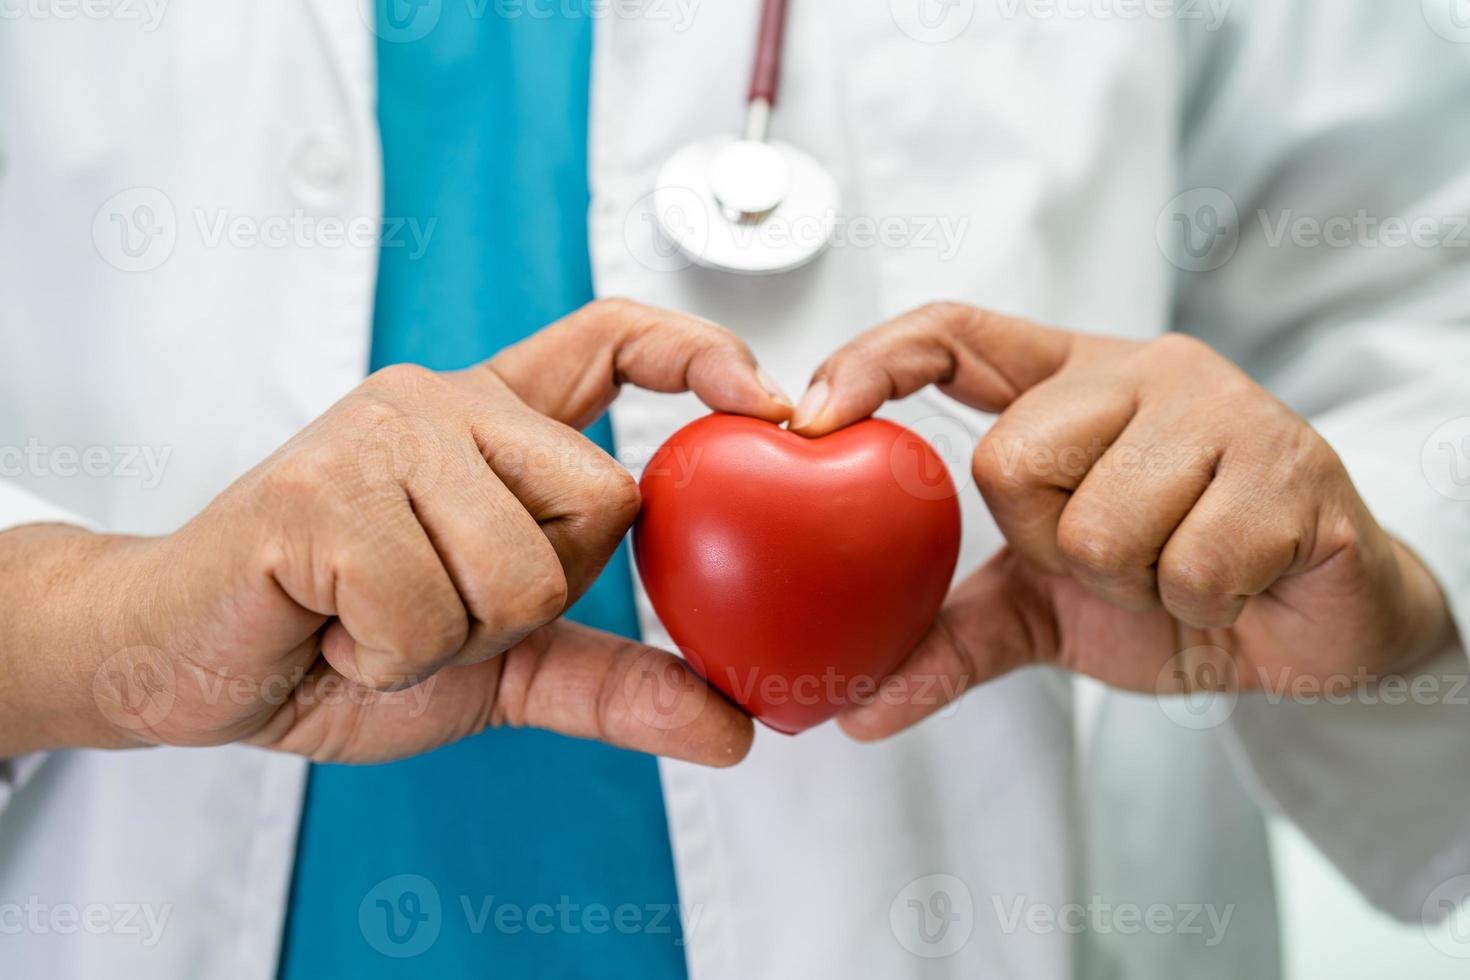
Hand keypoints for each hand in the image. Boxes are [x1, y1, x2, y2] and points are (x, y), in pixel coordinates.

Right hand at [0, 299, 791, 764]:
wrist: (189, 660)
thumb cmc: (340, 639)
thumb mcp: (502, 665)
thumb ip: (614, 679)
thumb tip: (734, 727)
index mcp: (492, 422)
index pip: (613, 339)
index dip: (699, 352)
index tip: (766, 399)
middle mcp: (444, 403)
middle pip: (604, 502)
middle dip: (534, 598)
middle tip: (435, 604)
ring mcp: (381, 435)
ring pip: (521, 568)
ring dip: (453, 637)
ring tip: (373, 613)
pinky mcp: (320, 489)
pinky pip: (429, 608)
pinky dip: (388, 654)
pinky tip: (331, 622)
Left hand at [790, 303, 1453, 738]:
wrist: (1311, 632)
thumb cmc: (1173, 590)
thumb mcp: (1045, 610)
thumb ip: (950, 639)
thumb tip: (854, 707)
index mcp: (1070, 382)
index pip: (954, 331)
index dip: (875, 358)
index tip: (810, 416)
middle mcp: (1142, 371)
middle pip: (1009, 460)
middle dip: (1049, 546)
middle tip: (1111, 559)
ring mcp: (1225, 407)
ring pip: (1100, 522)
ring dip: (1132, 583)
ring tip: (1178, 570)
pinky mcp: (1294, 465)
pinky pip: (1192, 561)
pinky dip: (1203, 602)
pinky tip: (1236, 584)